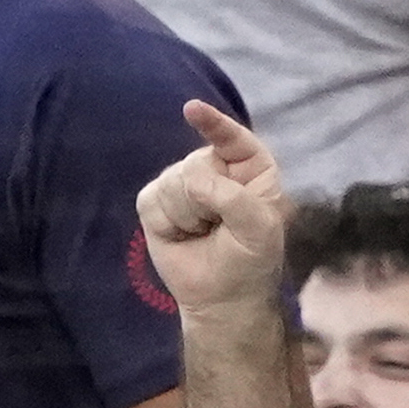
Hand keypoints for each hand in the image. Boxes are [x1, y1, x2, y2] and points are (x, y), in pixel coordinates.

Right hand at [137, 98, 293, 317]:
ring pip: (172, 181)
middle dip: (205, 200)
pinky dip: (166, 222)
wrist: (222, 298)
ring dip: (187, 216)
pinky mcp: (156, 202)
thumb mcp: (257, 229)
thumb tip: (191, 179)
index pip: (233, 138)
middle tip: (219, 228)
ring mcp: (183, 184)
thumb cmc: (250, 260)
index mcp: (251, 169)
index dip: (214, 123)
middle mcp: (216, 169)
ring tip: (202, 233)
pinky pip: (151, 199)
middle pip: (196, 163)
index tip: (191, 110)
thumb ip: (231, 198)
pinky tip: (181, 235)